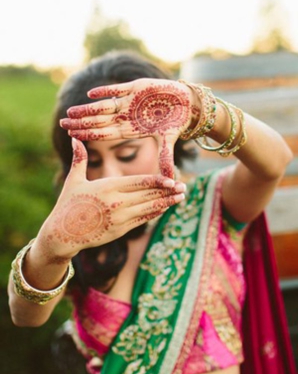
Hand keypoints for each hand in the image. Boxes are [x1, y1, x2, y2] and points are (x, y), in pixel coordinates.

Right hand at [38, 139, 184, 260]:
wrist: (63, 234)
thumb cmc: (68, 204)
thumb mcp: (74, 180)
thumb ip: (79, 159)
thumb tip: (74, 139)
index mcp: (107, 187)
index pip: (138, 182)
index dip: (157, 181)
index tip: (172, 179)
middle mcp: (117, 203)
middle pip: (148, 195)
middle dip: (168, 191)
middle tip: (184, 186)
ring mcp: (120, 218)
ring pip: (149, 208)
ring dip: (166, 202)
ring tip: (181, 197)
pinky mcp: (121, 230)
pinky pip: (142, 219)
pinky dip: (155, 212)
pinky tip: (165, 207)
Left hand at [60, 79, 193, 177]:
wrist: (185, 104)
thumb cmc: (175, 123)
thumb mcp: (168, 141)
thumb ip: (165, 158)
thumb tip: (170, 181)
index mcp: (129, 130)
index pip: (105, 133)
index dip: (89, 134)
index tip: (72, 137)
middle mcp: (125, 116)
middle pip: (99, 121)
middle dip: (81, 123)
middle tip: (62, 124)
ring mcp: (128, 102)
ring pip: (103, 106)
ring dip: (87, 109)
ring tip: (70, 111)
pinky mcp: (135, 87)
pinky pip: (117, 89)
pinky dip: (105, 91)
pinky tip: (90, 94)